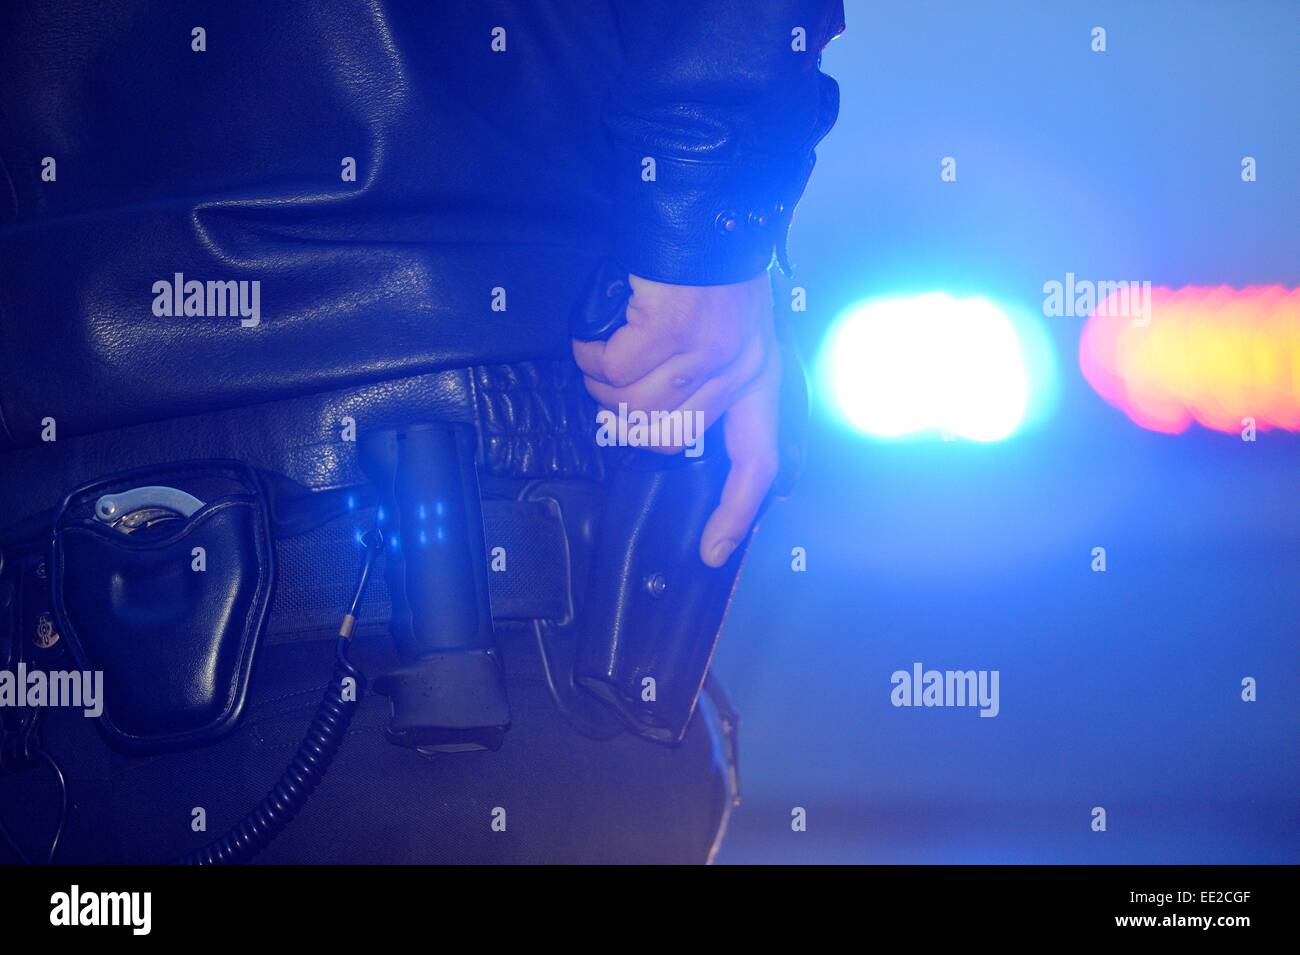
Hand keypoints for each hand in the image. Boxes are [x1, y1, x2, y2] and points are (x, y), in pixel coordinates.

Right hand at [572, 271, 781, 567]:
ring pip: (630, 403)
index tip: (712, 552)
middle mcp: (740, 369)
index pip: (758, 464)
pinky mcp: (669, 328)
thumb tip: (665, 434)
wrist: (705, 208)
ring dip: (602, 380)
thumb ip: (709, 385)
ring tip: (606, 347)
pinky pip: (609, 367)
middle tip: (613, 379)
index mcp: (759, 378)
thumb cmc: (708, 272)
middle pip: (664, 435)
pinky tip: (598, 330)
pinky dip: (591, 351)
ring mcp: (707, 350)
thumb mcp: (730, 333)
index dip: (734, 514)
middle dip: (624, 415)